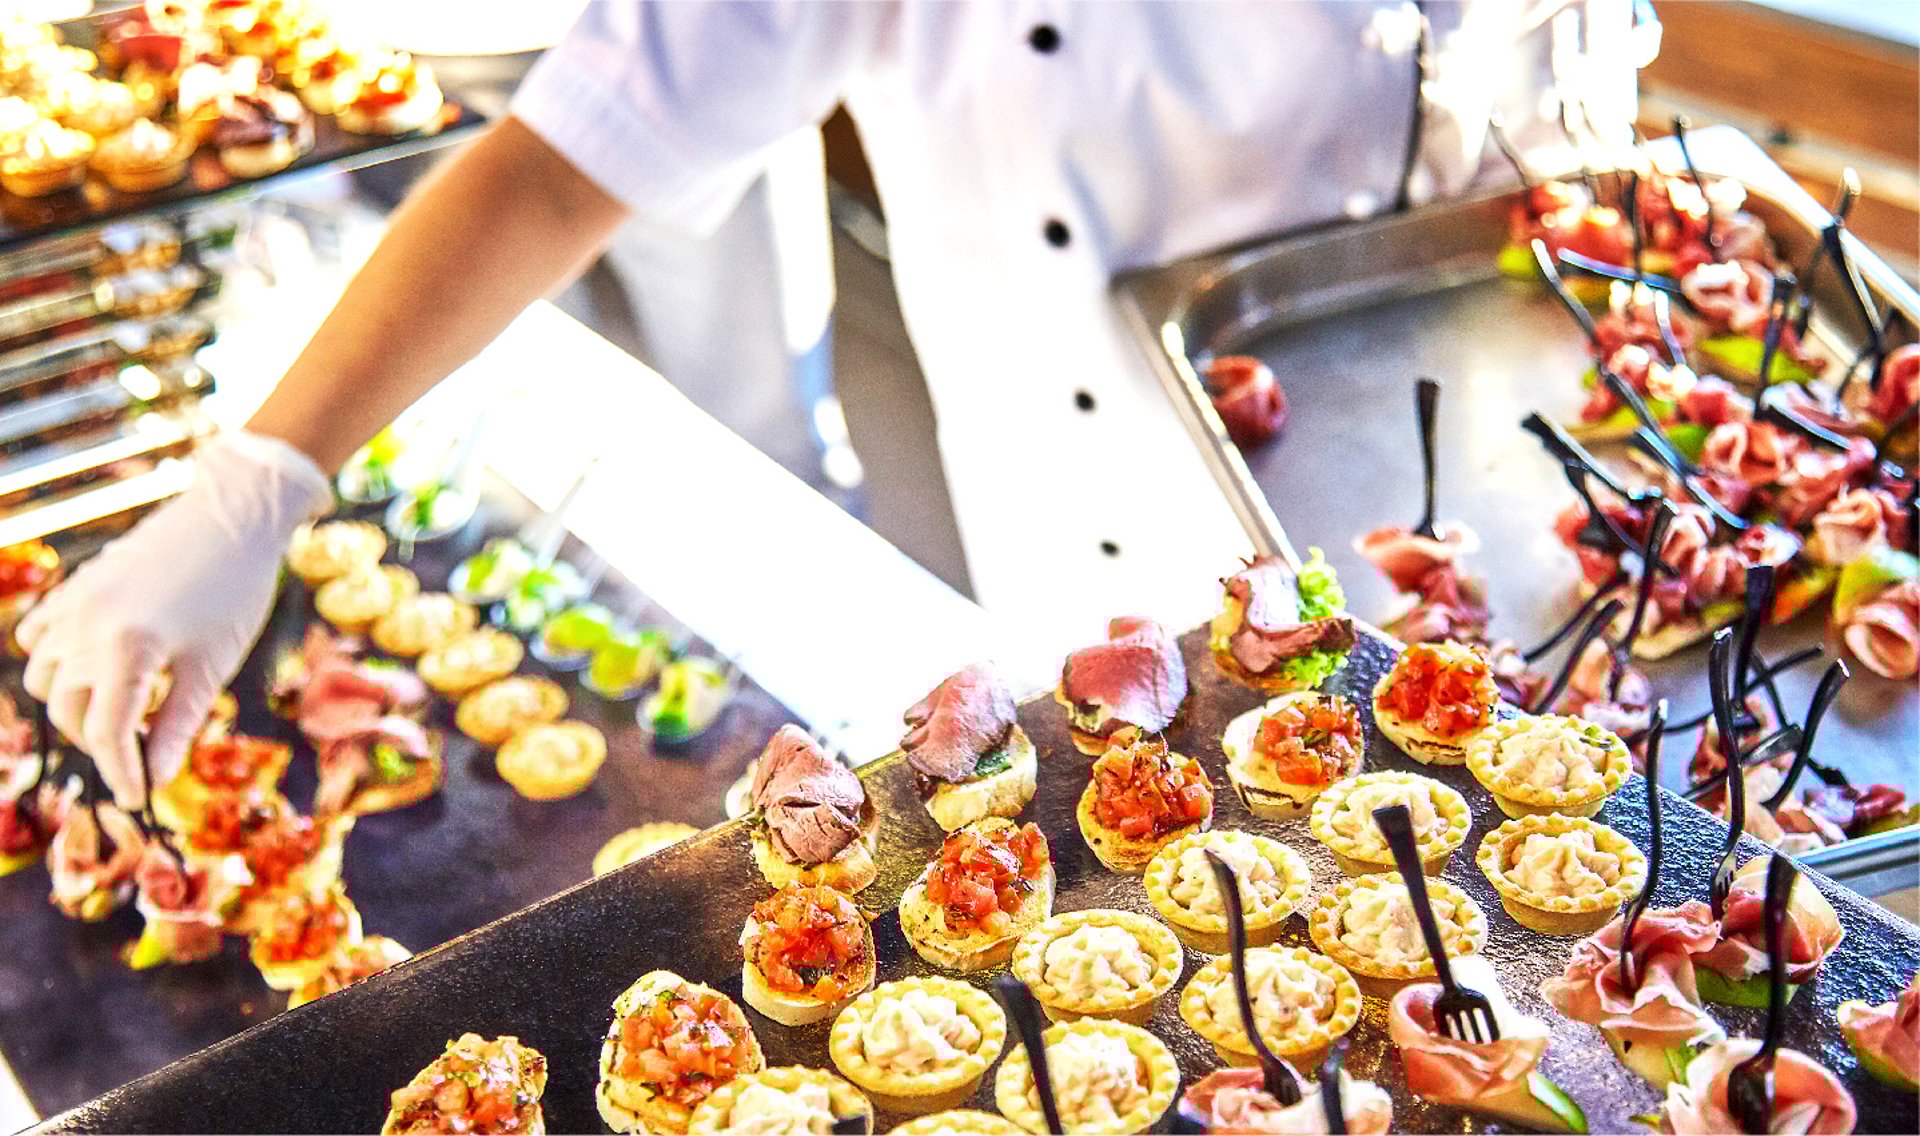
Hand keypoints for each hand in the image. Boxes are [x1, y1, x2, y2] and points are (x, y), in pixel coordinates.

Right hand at [18, 433, 330, 806]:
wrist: (234, 519)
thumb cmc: (237, 594)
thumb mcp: (212, 667)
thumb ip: (177, 726)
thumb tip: (152, 779)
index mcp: (128, 651)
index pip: (108, 733)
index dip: (122, 772)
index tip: (138, 798)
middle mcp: (87, 627)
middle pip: (71, 711)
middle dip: (103, 739)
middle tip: (141, 751)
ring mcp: (74, 603)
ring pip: (46, 677)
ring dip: (74, 703)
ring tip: (122, 710)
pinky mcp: (75, 585)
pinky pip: (39, 636)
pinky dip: (54, 661)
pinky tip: (90, 670)